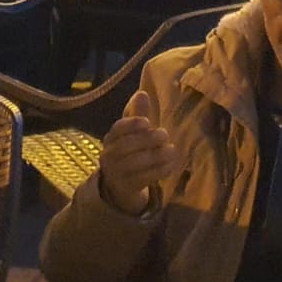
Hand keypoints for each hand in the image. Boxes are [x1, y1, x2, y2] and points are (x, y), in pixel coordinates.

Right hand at [99, 92, 175, 216]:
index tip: (148, 122)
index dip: (132, 124)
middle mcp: (109, 156)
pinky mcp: (128, 188)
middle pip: (126, 146)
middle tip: (165, 134)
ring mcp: (117, 174)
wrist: (121, 188)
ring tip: (172, 150)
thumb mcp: (133, 134)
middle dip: (147, 139)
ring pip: (135, 164)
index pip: (117, 129)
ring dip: (156, 155)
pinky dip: (160, 171)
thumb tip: (142, 93)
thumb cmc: (130, 153)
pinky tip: (172, 165)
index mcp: (110, 139)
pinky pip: (144, 179)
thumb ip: (138, 114)